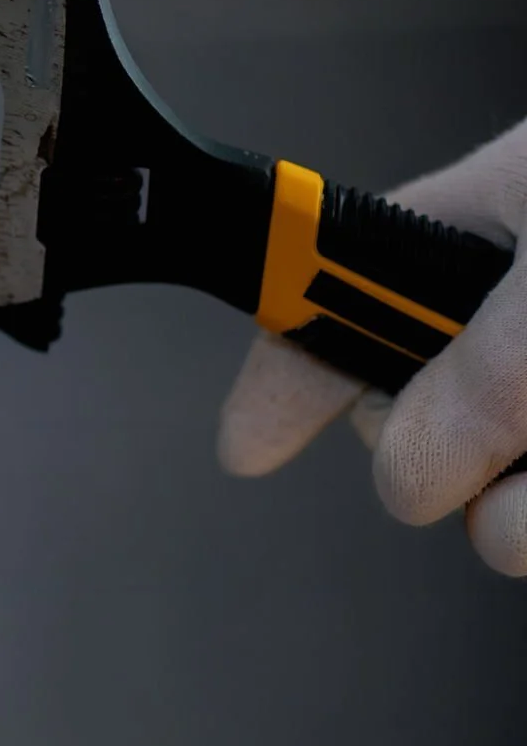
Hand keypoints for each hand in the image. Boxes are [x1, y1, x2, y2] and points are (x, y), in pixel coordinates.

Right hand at [218, 120, 526, 572]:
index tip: (246, 450)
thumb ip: (488, 362)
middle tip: (496, 466)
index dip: (279, 378)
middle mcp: (514, 316)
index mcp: (480, 228)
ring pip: (492, 501)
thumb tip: (410, 465)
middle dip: (433, 466)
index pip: (326, 300)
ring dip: (520, 518)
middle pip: (411, 422)